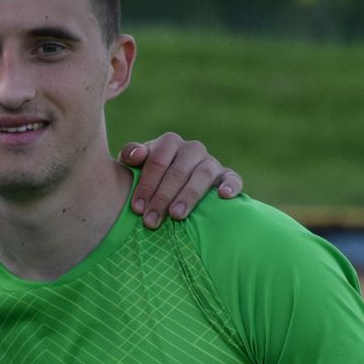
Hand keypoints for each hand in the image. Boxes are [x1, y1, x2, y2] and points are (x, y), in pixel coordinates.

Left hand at [118, 133, 241, 227]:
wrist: (171, 188)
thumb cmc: (148, 179)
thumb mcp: (134, 167)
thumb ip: (130, 156)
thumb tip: (137, 155)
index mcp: (169, 143)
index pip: (158, 161)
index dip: (146, 185)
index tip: (137, 209)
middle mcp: (192, 149)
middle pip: (178, 170)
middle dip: (163, 197)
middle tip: (151, 221)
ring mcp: (211, 162)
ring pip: (203, 173)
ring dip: (189, 195)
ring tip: (177, 215)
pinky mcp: (227, 176)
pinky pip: (233, 177)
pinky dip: (230, 185)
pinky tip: (223, 196)